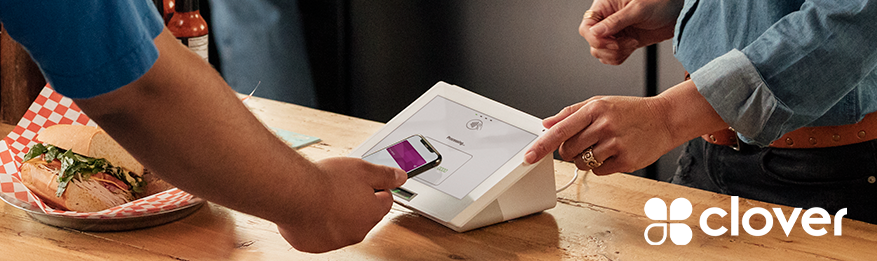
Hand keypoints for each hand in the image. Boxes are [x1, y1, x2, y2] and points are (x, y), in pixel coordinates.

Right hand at [277, 157, 405, 252]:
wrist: (293, 193)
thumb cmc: (325, 181)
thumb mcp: (363, 169)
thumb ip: (385, 175)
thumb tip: (401, 177)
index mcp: (372, 213)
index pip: (385, 201)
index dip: (375, 187)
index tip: (363, 181)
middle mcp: (357, 231)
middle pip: (364, 214)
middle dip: (356, 201)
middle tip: (341, 186)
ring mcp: (336, 240)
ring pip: (342, 225)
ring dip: (337, 213)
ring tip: (323, 196)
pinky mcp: (315, 245)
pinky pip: (321, 233)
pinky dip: (318, 223)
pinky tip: (312, 209)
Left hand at [524, 96, 675, 174]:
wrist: (664, 119)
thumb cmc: (630, 111)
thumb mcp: (599, 103)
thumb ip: (570, 113)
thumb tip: (546, 123)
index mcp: (593, 109)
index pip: (560, 131)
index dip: (541, 146)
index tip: (528, 157)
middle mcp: (603, 126)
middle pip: (567, 151)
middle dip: (569, 151)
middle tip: (585, 142)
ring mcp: (615, 145)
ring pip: (581, 163)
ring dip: (586, 159)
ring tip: (603, 145)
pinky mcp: (625, 161)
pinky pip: (599, 171)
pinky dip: (601, 166)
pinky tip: (614, 153)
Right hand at [580, 0, 681, 64]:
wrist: (680, 11)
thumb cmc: (662, 0)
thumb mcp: (638, 9)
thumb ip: (615, 21)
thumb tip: (595, 33)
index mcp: (605, 6)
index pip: (587, 27)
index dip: (595, 38)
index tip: (612, 41)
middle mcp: (607, 20)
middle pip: (592, 43)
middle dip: (609, 48)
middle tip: (627, 42)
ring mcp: (616, 32)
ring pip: (601, 52)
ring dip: (615, 54)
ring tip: (632, 43)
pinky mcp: (625, 43)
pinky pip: (613, 57)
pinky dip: (620, 57)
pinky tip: (632, 47)